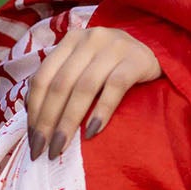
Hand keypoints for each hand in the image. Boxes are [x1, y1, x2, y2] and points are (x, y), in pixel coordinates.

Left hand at [26, 25, 162, 159]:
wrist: (157, 53)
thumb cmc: (114, 66)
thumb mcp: (85, 65)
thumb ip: (61, 80)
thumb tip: (33, 115)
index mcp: (70, 40)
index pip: (43, 77)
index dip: (34, 110)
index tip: (33, 140)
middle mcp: (89, 39)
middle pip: (60, 85)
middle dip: (48, 121)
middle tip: (43, 150)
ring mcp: (113, 47)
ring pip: (83, 88)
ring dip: (69, 121)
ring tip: (61, 147)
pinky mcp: (136, 60)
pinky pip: (114, 88)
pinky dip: (101, 111)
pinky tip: (92, 133)